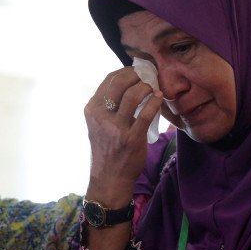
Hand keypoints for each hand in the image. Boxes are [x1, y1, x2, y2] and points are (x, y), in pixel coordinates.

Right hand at [84, 67, 162, 206]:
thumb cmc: (107, 149)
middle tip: (147, 76)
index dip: (125, 71)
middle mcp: (100, 116)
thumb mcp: (98, 125)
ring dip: (146, 87)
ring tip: (152, 88)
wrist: (109, 179)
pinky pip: (146, 113)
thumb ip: (107, 106)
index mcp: (92, 110)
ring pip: (133, 95)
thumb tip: (129, 84)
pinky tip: (159, 97)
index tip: (136, 71)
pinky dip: (155, 102)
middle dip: (137, 75)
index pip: (108, 80)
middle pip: (120, 83)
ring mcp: (115, 128)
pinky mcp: (131, 138)